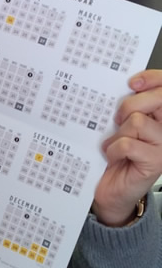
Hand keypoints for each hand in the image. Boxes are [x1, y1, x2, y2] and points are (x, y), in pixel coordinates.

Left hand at [93, 69, 161, 225]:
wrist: (110, 188)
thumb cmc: (115, 154)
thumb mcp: (119, 125)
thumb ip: (126, 107)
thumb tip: (124, 87)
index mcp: (159, 115)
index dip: (152, 79)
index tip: (132, 83)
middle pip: (155, 99)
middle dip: (129, 105)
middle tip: (117, 121)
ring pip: (137, 121)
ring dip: (118, 134)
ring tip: (115, 145)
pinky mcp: (156, 161)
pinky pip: (128, 144)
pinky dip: (114, 149)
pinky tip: (114, 157)